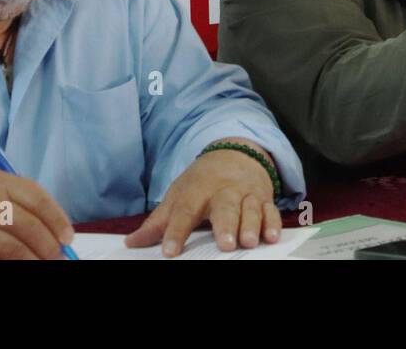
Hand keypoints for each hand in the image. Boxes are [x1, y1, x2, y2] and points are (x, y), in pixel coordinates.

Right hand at [0, 172, 74, 258]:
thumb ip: (24, 201)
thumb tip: (57, 228)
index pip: (38, 200)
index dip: (58, 221)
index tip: (68, 237)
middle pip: (30, 228)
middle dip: (49, 246)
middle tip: (57, 256)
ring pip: (15, 251)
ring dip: (34, 260)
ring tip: (42, 263)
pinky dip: (12, 267)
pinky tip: (20, 266)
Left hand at [124, 141, 280, 256]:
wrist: (235, 153)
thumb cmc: (203, 181)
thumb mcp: (179, 194)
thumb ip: (159, 221)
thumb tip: (132, 242)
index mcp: (198, 191)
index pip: (185, 212)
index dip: (176, 232)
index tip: (169, 252)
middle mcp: (224, 191)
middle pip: (225, 208)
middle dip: (226, 226)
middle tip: (225, 244)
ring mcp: (246, 194)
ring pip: (250, 209)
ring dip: (251, 225)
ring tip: (248, 242)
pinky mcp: (264, 198)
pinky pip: (271, 210)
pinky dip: (273, 223)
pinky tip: (272, 237)